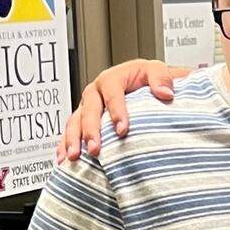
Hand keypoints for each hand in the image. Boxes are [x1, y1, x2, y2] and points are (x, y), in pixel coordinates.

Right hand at [56, 59, 187, 161]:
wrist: (141, 83)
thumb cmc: (146, 78)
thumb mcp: (156, 70)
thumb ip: (161, 78)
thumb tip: (165, 93)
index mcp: (112, 78)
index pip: (112, 94)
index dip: (116, 111)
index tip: (122, 130)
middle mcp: (96, 91)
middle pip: (90, 109)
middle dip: (91, 130)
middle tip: (95, 148)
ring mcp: (87, 106)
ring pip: (75, 121)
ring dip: (73, 139)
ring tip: (75, 157)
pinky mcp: (82, 119)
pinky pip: (70, 131)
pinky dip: (65, 145)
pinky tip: (64, 159)